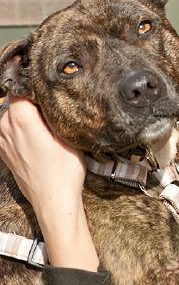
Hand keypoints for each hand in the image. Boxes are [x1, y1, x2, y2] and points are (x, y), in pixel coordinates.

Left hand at [0, 95, 98, 269]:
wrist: (53, 202)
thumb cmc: (64, 172)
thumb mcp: (66, 136)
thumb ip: (54, 111)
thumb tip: (49, 92)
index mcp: (20, 119)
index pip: (20, 86)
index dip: (34, 81)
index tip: (48, 82)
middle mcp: (5, 127)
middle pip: (14, 99)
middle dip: (31, 98)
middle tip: (52, 105)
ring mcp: (1, 140)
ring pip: (9, 114)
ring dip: (25, 113)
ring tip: (46, 123)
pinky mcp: (3, 151)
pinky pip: (8, 129)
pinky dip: (20, 127)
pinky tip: (37, 135)